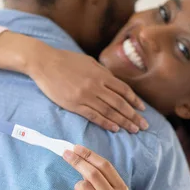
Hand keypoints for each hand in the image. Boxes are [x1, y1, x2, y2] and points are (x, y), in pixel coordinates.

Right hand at [26, 45, 147, 132]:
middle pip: (120, 103)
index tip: (142, 109)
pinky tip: (115, 128)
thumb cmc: (65, 60)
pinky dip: (106, 123)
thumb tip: (113, 82)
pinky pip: (94, 116)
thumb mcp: (88, 62)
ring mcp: (85, 96)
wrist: (44, 62)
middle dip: (134, 115)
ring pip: (109, 111)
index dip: (135, 101)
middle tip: (144, 125)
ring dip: (123, 121)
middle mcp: (96, 86)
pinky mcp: (74, 104)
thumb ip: (102, 72)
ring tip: (133, 129)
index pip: (123, 90)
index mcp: (100, 74)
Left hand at [63, 145, 128, 189]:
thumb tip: (78, 153)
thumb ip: (100, 176)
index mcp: (121, 188)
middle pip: (93, 174)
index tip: (75, 147)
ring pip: (83, 186)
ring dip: (77, 186)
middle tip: (65, 154)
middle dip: (78, 161)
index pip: (105, 166)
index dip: (89, 155)